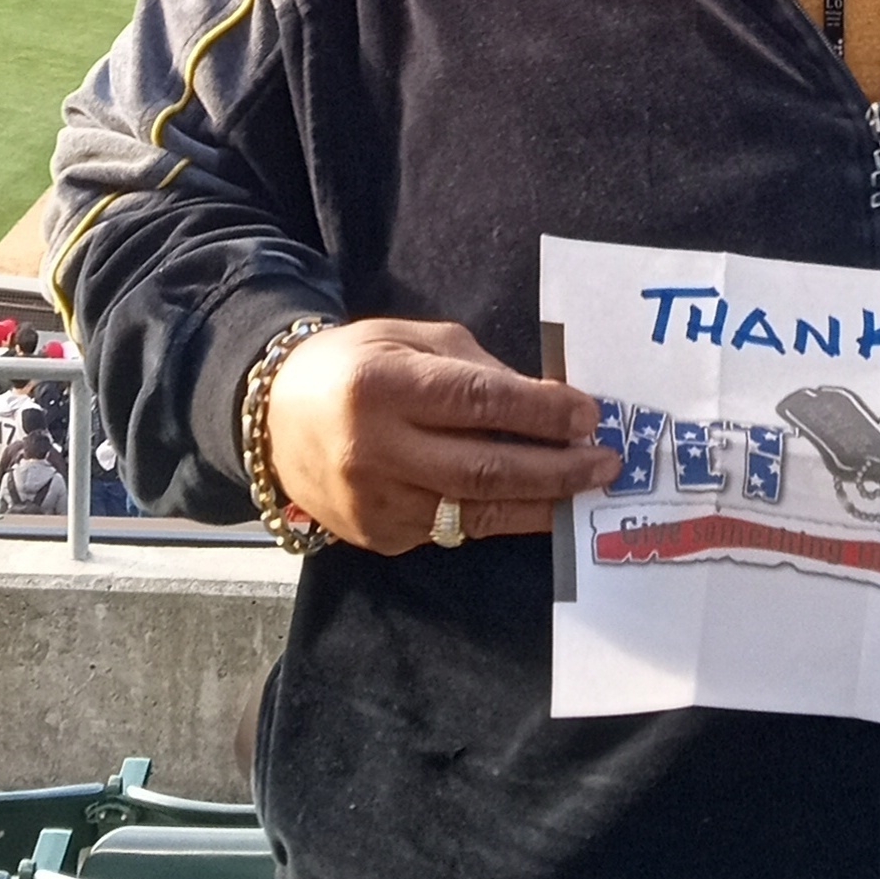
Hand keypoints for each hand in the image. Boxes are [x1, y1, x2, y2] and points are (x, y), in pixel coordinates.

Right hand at [265, 316, 618, 554]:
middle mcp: (375, 450)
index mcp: (381, 386)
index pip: (478, 401)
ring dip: (540, 501)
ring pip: (477, 511)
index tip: (589, 414)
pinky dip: (500, 517)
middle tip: (605, 462)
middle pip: (486, 467)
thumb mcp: (410, 341)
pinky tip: (533, 504)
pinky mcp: (380, 537)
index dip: (541, 411)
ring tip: (584, 488)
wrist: (273, 420)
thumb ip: (476, 369)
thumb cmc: (354, 366)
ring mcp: (376, 502)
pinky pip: (454, 530)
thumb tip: (548, 402)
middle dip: (557, 466)